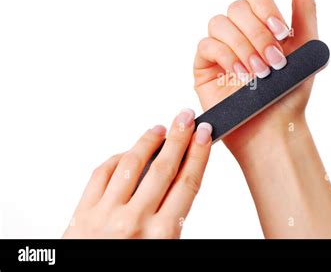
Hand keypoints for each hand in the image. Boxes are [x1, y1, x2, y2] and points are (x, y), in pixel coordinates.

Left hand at [63, 109, 211, 237]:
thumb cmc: (129, 269)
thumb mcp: (164, 251)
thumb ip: (173, 220)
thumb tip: (180, 185)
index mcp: (162, 235)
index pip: (187, 182)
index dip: (198, 154)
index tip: (205, 135)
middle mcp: (135, 222)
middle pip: (163, 167)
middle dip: (179, 137)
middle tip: (186, 117)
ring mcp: (106, 215)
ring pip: (131, 165)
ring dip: (148, 142)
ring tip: (160, 128)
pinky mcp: (82, 214)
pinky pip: (101, 175)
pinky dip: (117, 159)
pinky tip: (128, 153)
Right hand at [193, 0, 330, 237]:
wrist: (275, 129)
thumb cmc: (290, 93)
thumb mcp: (305, 47)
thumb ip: (304, 8)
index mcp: (261, 23)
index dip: (266, 8)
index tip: (284, 35)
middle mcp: (239, 31)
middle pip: (237, 7)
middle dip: (259, 35)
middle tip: (275, 63)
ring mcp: (220, 47)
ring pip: (220, 23)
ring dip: (244, 47)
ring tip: (260, 73)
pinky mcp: (204, 65)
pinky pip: (207, 45)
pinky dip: (227, 57)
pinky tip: (241, 76)